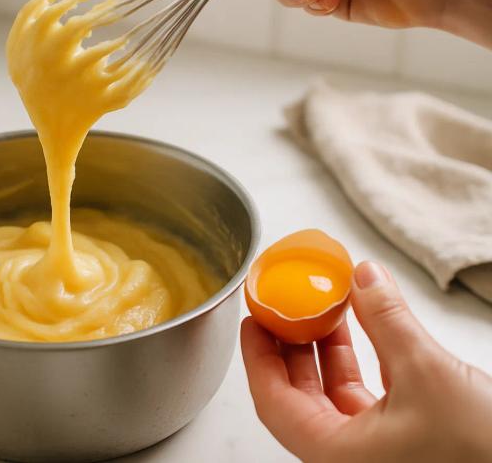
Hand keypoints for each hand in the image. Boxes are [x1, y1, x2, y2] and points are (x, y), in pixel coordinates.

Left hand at [241, 261, 491, 461]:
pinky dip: (360, 360)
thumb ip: (388, 320)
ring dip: (327, 348)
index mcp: (336, 454)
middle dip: (290, 345)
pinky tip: (364, 326)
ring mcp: (376, 450)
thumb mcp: (426, 372)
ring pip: (333, 394)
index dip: (257, 357)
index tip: (253, 320)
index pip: (272, 402)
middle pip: (298, 395)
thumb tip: (364, 276)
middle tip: (283, 305)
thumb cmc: (480, 451)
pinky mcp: (405, 441)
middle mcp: (349, 456)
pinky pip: (365, 396)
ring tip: (323, 305)